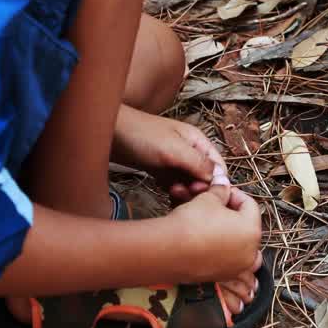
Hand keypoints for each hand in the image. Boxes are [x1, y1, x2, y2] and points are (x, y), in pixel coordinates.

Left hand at [112, 106, 227, 201]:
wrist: (108, 133)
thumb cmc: (140, 135)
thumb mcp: (174, 150)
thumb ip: (199, 163)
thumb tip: (219, 179)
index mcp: (197, 141)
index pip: (218, 166)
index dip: (215, 182)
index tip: (202, 193)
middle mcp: (188, 150)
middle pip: (204, 176)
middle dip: (197, 188)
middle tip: (183, 192)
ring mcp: (173, 160)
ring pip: (188, 182)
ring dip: (184, 191)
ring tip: (172, 191)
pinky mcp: (159, 169)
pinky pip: (173, 184)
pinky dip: (172, 191)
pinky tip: (165, 192)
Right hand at [168, 185, 262, 301]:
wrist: (168, 250)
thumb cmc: (190, 225)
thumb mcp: (208, 200)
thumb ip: (220, 190)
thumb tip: (223, 182)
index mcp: (251, 230)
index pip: (250, 205)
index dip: (234, 194)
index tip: (222, 191)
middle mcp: (249, 252)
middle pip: (246, 225)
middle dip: (231, 213)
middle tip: (216, 206)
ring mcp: (236, 267)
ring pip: (240, 246)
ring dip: (230, 234)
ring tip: (213, 224)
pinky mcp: (222, 276)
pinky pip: (230, 263)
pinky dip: (223, 252)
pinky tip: (208, 242)